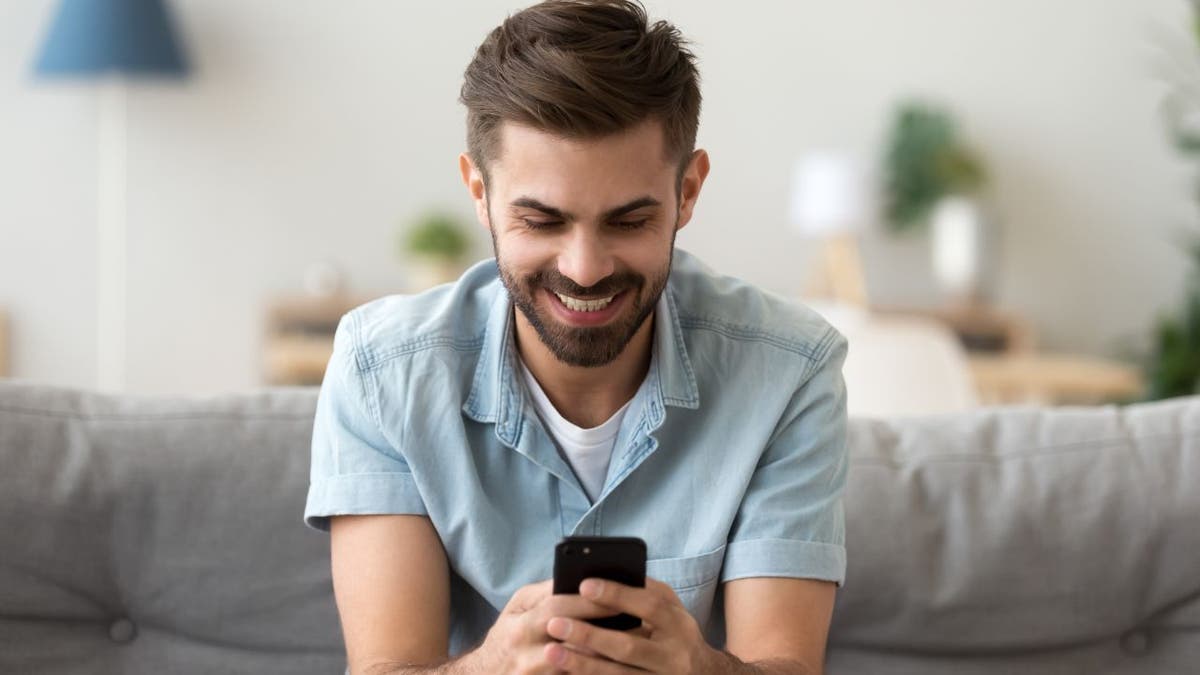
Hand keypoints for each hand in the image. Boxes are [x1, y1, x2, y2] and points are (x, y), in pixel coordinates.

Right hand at [473, 579, 637, 674]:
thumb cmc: (508, 634)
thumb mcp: (517, 608)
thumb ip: (545, 594)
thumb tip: (578, 579)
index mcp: (521, 623)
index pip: (559, 607)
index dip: (590, 601)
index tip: (620, 595)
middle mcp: (526, 651)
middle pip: (573, 638)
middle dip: (605, 628)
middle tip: (636, 620)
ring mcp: (535, 674)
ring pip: (578, 665)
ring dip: (606, 654)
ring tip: (633, 643)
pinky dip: (595, 671)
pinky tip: (615, 665)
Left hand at [541, 577, 722, 673]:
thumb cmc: (677, 634)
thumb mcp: (673, 610)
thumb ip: (646, 593)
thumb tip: (607, 576)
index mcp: (679, 625)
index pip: (649, 606)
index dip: (617, 594)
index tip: (584, 585)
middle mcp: (674, 657)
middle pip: (628, 646)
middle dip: (590, 635)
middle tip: (555, 623)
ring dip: (582, 664)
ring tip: (552, 652)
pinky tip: (567, 674)